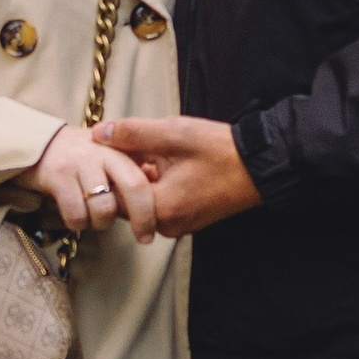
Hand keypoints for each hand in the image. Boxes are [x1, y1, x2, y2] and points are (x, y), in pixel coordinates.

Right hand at [15, 123, 161, 241]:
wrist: (39, 144)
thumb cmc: (82, 159)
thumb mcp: (110, 157)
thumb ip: (132, 173)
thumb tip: (161, 201)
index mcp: (120, 148)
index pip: (145, 178)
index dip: (154, 208)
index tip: (156, 229)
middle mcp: (104, 152)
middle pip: (135, 188)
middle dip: (143, 219)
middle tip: (144, 238)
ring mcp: (80, 163)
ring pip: (104, 208)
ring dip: (101, 223)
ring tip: (95, 217)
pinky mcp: (58, 175)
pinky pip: (76, 214)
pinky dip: (78, 223)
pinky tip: (76, 216)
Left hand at [93, 115, 261, 236]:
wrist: (260, 165)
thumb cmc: (220, 150)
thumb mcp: (174, 133)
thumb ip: (132, 134)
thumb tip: (97, 134)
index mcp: (161, 209)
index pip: (112, 197)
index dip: (109, 169)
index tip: (114, 148)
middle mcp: (167, 225)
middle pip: (125, 201)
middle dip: (125, 173)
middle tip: (136, 145)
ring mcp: (178, 225)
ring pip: (142, 201)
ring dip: (141, 177)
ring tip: (154, 151)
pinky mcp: (187, 219)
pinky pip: (159, 203)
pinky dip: (156, 183)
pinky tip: (166, 161)